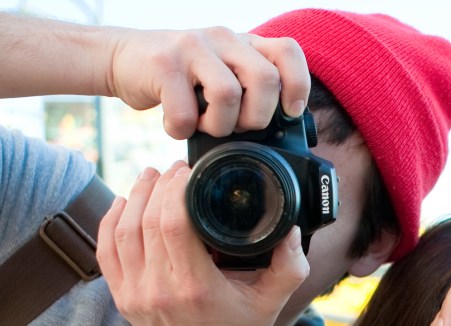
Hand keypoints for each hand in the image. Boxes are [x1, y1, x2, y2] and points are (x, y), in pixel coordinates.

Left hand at [96, 162, 309, 325]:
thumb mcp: (274, 300)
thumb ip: (290, 264)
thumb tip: (293, 226)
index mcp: (195, 286)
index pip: (173, 222)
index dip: (177, 187)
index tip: (191, 171)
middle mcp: (158, 288)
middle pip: (146, 218)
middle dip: (158, 185)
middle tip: (176, 169)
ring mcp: (134, 293)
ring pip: (121, 229)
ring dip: (134, 196)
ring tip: (152, 176)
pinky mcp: (121, 296)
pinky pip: (105, 250)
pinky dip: (111, 220)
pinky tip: (125, 202)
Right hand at [108, 27, 309, 137]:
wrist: (122, 58)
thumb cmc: (181, 79)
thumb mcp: (221, 76)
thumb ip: (249, 92)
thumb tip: (281, 133)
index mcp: (244, 43)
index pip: (288, 52)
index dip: (297, 86)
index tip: (288, 113)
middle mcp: (223, 38)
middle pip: (265, 80)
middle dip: (257, 118)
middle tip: (238, 126)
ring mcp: (193, 46)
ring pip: (228, 95)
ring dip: (219, 126)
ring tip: (204, 125)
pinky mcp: (164, 63)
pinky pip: (185, 112)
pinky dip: (181, 130)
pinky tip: (176, 125)